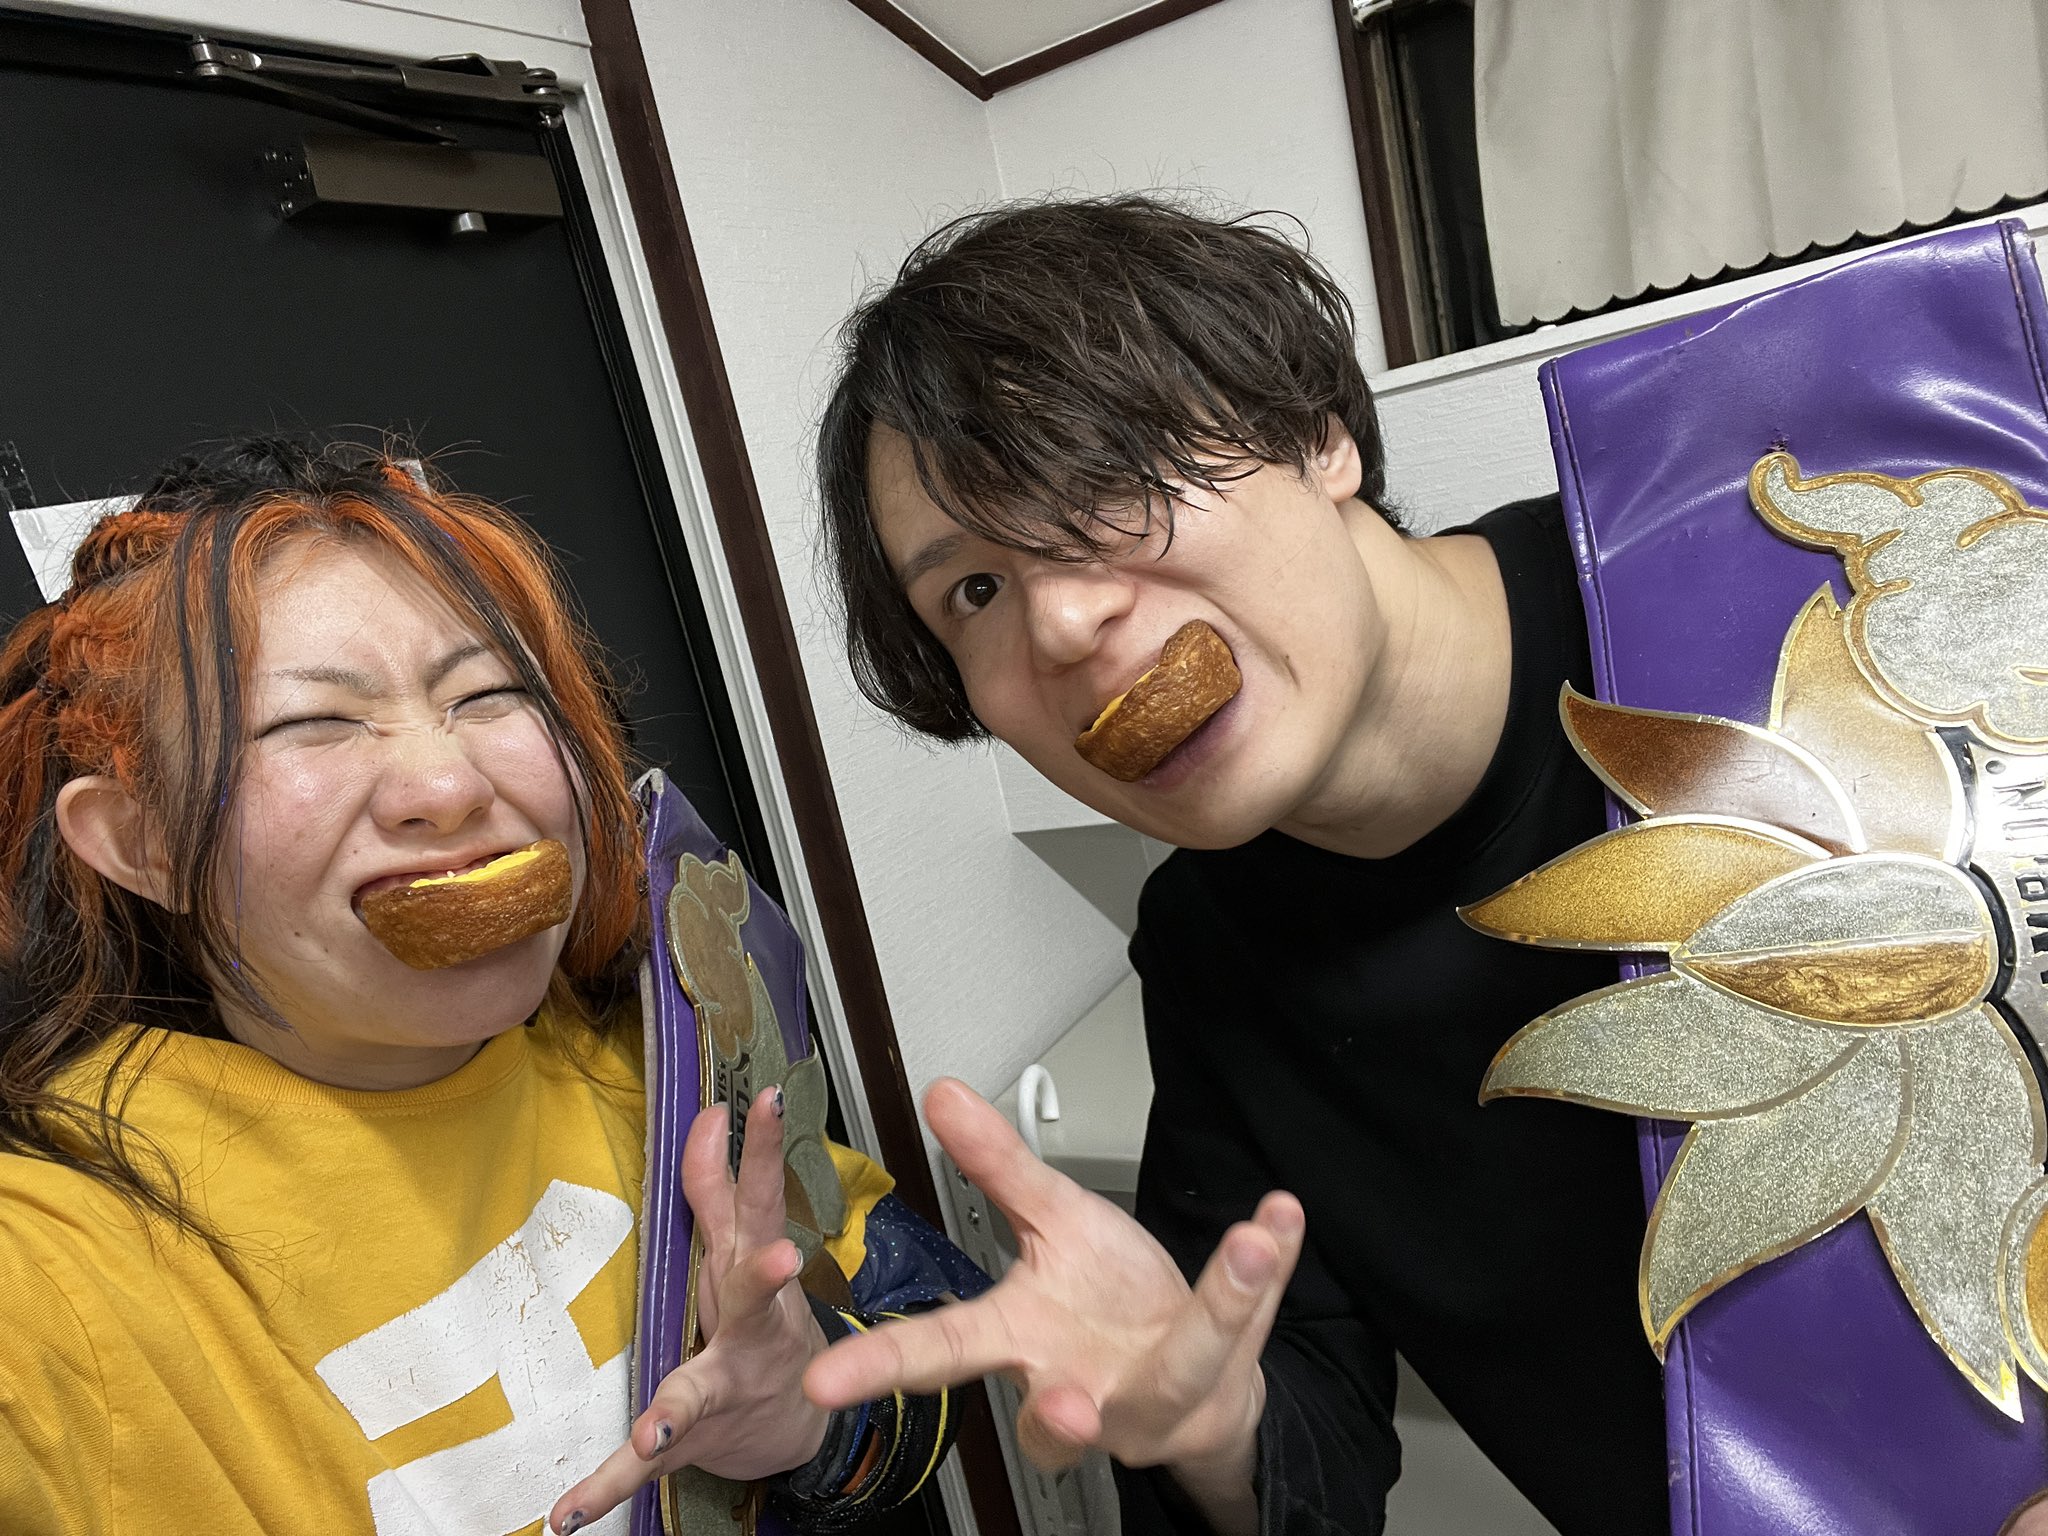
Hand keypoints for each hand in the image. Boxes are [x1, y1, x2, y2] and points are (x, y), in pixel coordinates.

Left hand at [549, 1088, 829, 1534]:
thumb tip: (707, 1114)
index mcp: (755, 1271)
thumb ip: (717, 1184)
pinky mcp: (693, 1437)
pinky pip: (643, 1467)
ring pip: (698, 1394)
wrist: (800, 1422)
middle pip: (752, 1292)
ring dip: (675, 1409)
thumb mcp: (743, 1249)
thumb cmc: (763, 1322)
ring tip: (654, 1429)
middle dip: (766, 1276)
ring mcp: (725, 1388)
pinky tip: (567, 1513)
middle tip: (775, 1261)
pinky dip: (605, 1488)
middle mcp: (749, 1328)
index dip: (763, 1149)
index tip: (763, 1100)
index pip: (762, 1197)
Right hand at [803, 1080, 1302, 1500]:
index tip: (826, 1383)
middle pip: (1062, 1420)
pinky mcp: (1224, 1371)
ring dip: (1218, 1311)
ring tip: (1245, 1248)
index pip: (942, 1358)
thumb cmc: (1105, 1304)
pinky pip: (1252, 1318)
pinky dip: (1271, 1265)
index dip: (879, 1371)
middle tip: (1068, 1409)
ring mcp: (1157, 1392)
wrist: (1193, 1376)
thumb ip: (996, 1165)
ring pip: (1181, 1371)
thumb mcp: (1052, 1223)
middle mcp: (1083, 1387)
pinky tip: (1279, 1218)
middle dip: (1057, 1422)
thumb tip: (940, 1090)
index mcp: (1024, 1342)